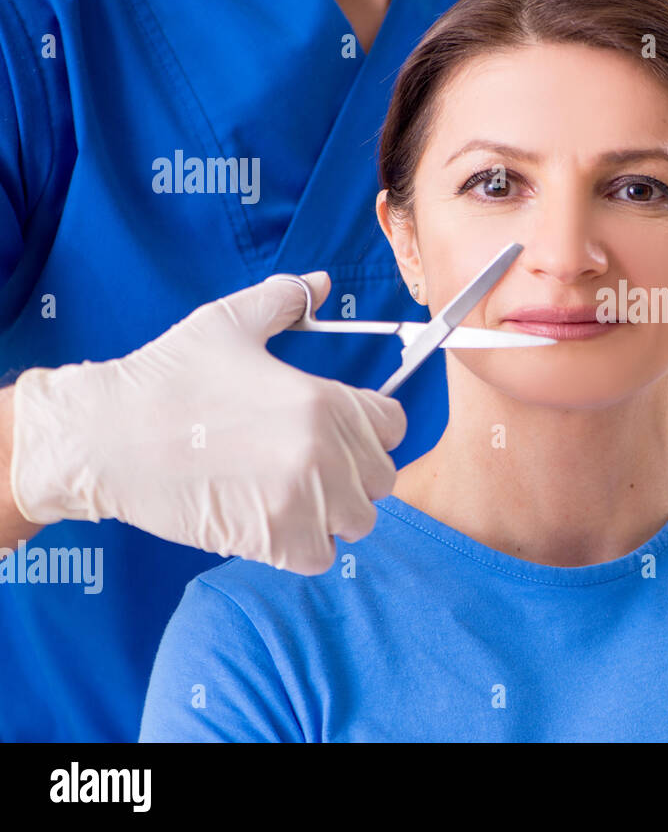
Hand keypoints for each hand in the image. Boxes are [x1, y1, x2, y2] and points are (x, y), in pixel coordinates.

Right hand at [9, 272, 406, 573]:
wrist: (102, 438)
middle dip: (354, 473)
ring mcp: (300, 500)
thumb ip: (285, 300)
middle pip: (380, 478)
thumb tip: (318, 283)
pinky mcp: (271, 540)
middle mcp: (322, 451)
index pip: (393, 426)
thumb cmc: (164, 379)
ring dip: (332, 512)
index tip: (339, 432)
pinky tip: (273, 521)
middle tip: (309, 465)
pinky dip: (303, 546)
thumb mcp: (228, 323)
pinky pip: (320, 555)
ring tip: (292, 494)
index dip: (370, 429)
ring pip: (356, 520)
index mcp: (322, 400)